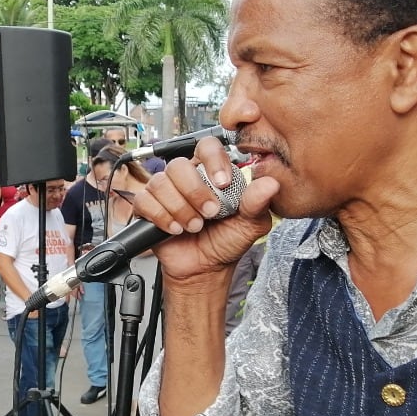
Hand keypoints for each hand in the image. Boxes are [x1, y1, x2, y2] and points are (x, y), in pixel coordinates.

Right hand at [132, 137, 278, 281]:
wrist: (205, 268)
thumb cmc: (226, 241)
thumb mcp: (250, 224)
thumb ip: (258, 203)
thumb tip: (270, 183)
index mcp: (210, 173)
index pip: (207, 147)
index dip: (213, 161)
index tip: (222, 183)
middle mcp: (186, 178)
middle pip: (178, 166)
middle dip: (195, 193)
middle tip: (209, 213)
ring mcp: (165, 191)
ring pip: (161, 183)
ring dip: (180, 209)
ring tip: (193, 226)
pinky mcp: (148, 207)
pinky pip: (145, 201)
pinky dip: (162, 217)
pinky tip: (175, 229)